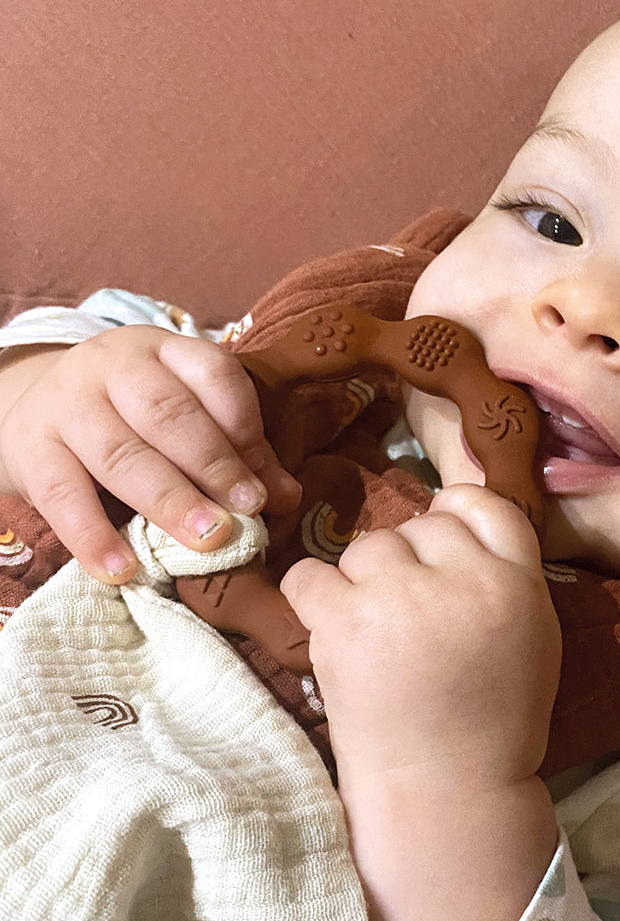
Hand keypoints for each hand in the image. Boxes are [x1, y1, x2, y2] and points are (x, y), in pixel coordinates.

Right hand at [0, 328, 299, 581]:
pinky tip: (124, 569)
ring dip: (168, 501)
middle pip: (168, 415)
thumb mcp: (186, 417)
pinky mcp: (30, 448)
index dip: (244, 425)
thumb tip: (289, 497)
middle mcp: (114, 367)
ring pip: (120, 453)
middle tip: (247, 513)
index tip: (264, 480)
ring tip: (207, 540)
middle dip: (213, 466)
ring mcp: (67, 404)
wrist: (35, 409)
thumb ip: (240, 453)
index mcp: (165, 351)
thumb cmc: (133, 418)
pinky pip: (63, 495)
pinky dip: (93, 536)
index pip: (212, 372)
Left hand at [280, 484, 561, 789]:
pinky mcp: (346, 621)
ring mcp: (402, 597)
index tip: (439, 548)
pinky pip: (309, 574)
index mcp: (519, 582)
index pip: (484, 503)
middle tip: (408, 616)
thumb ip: (505, 575)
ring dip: (363, 580)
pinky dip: (312, 597)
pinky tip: (330, 629)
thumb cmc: (495, 721)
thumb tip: (453, 514)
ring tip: (374, 633)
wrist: (448, 793)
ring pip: (368, 546)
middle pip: (421, 524)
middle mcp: (465, 579)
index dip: (456, 515)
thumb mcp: (533, 636)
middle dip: (409, 562)